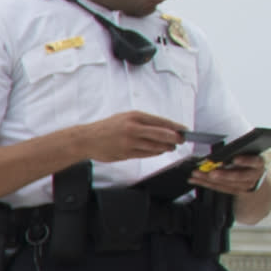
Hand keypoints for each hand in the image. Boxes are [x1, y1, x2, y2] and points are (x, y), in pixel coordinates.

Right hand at [59, 110, 184, 164]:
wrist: (86, 139)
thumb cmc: (106, 128)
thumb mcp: (124, 118)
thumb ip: (143, 122)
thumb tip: (164, 127)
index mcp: (134, 116)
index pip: (161, 122)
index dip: (175, 127)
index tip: (184, 130)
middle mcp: (133, 128)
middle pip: (162, 134)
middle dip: (175, 138)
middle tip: (181, 140)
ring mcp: (130, 142)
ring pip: (155, 146)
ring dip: (165, 147)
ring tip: (170, 147)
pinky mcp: (126, 153)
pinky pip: (146, 154)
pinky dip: (155, 153)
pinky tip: (159, 151)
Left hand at [184, 154, 265, 194]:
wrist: (255, 175)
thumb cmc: (247, 160)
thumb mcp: (247, 154)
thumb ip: (237, 153)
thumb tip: (220, 153)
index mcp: (258, 162)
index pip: (254, 161)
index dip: (245, 161)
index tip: (235, 159)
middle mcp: (254, 175)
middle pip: (238, 176)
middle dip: (224, 174)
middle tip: (211, 172)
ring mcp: (245, 185)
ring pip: (227, 184)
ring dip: (209, 179)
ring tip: (197, 174)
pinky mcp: (236, 191)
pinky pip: (220, 189)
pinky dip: (207, 184)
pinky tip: (196, 180)